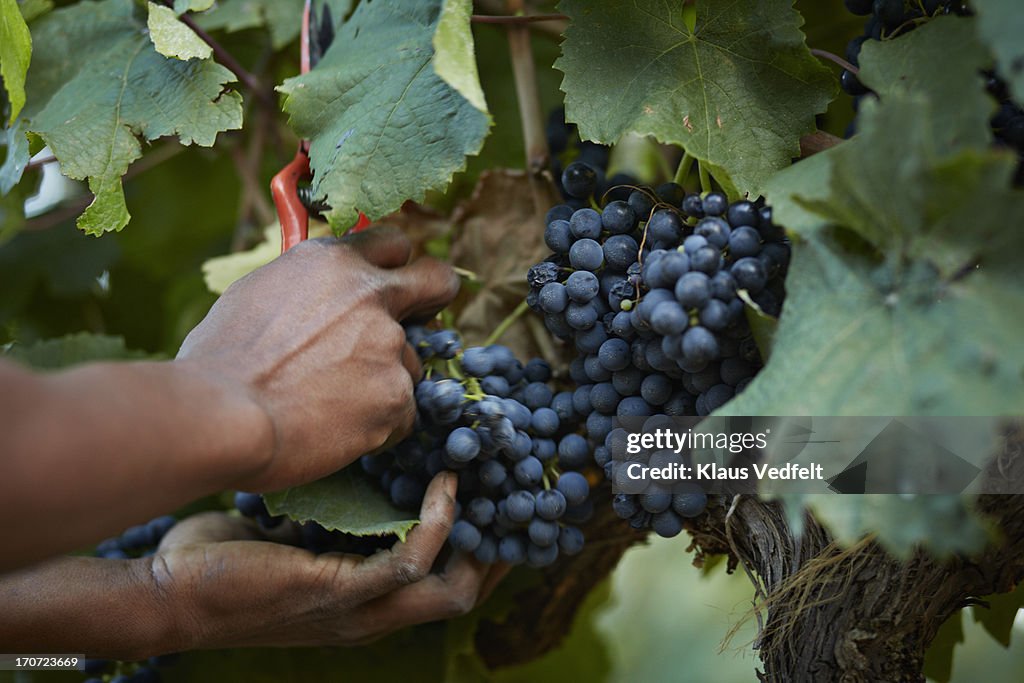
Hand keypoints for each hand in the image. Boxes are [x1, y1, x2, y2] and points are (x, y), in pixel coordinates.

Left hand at [153, 473, 504, 649]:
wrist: (169, 594)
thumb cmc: (222, 561)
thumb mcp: (292, 534)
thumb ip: (328, 515)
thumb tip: (346, 466)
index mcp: (365, 605)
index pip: (444, 588)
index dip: (479, 555)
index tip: (495, 505)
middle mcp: (373, 616)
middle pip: (464, 594)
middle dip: (498, 551)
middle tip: (512, 495)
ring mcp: (360, 611)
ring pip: (452, 586)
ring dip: (476, 535)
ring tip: (481, 481)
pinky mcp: (340, 593)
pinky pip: (411, 559)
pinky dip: (434, 520)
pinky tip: (440, 483)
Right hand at [176, 227, 459, 491]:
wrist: (221, 416)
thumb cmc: (219, 362)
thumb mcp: (257, 294)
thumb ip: (304, 288)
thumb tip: (314, 294)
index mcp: (333, 262)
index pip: (393, 244)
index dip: (393, 268)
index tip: (389, 285)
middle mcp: (370, 295)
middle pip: (437, 283)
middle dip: (434, 300)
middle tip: (421, 321)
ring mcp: (389, 346)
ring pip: (411, 364)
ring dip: (385, 382)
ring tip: (331, 405)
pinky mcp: (397, 397)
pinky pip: (402, 414)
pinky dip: (379, 425)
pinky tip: (336, 430)